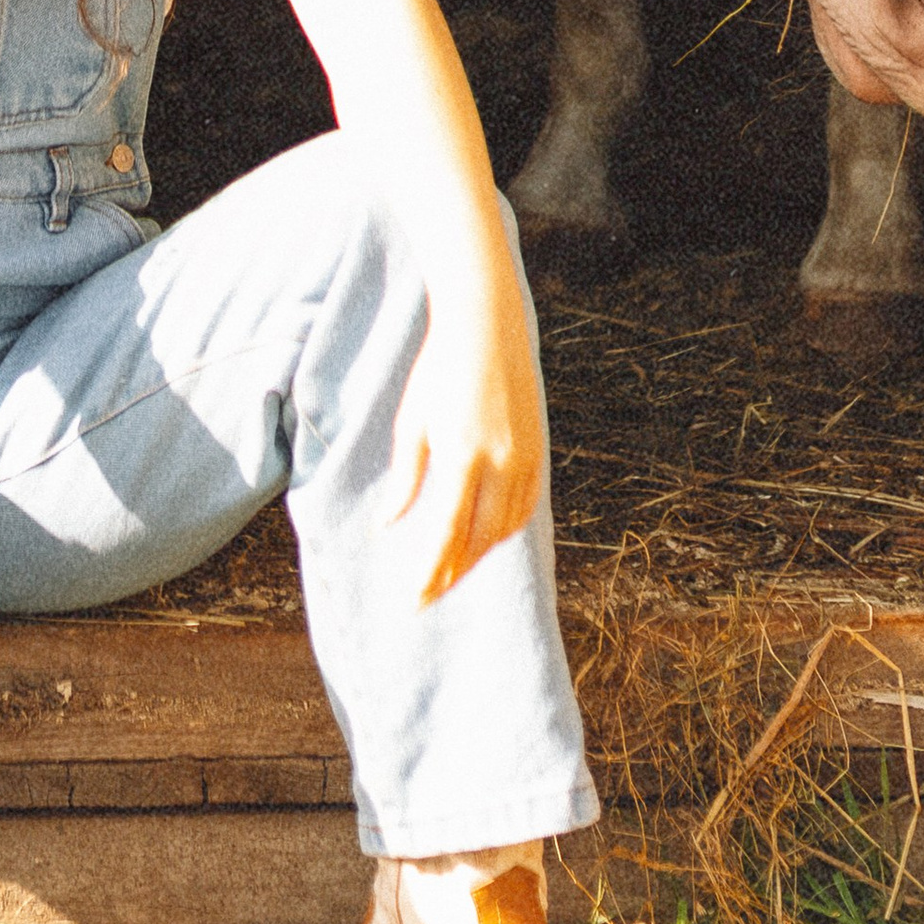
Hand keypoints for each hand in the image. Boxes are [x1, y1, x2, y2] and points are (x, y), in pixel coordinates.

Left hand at [381, 260, 547, 599]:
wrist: (485, 326)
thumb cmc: (438, 372)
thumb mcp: (412, 422)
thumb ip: (405, 479)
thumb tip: (387, 526)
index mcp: (463, 455)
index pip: (448, 532)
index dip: (432, 570)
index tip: (416, 598)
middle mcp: (500, 462)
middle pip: (480, 539)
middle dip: (454, 573)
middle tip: (430, 595)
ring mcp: (525, 458)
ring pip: (505, 529)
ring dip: (479, 555)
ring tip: (452, 571)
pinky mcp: (537, 452)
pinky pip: (523, 508)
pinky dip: (503, 532)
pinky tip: (484, 540)